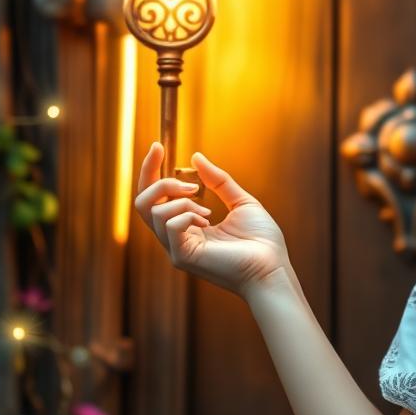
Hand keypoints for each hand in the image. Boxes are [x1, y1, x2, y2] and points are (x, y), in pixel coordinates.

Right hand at [133, 143, 291, 297]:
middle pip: (142, 203)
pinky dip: (186, 214)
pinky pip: (169, 224)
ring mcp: (176, 249)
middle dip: (159, 181)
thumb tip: (196, 157)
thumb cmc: (262, 241)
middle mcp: (176, 238)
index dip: (151, 170)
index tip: (158, 146)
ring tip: (207, 211)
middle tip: (191, 185)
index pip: (155, 197)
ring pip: (154, 211)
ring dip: (181, 201)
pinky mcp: (182, 257)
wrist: (273, 268)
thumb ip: (218, 181)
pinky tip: (208, 221)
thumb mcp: (241, 201)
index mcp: (187, 226)